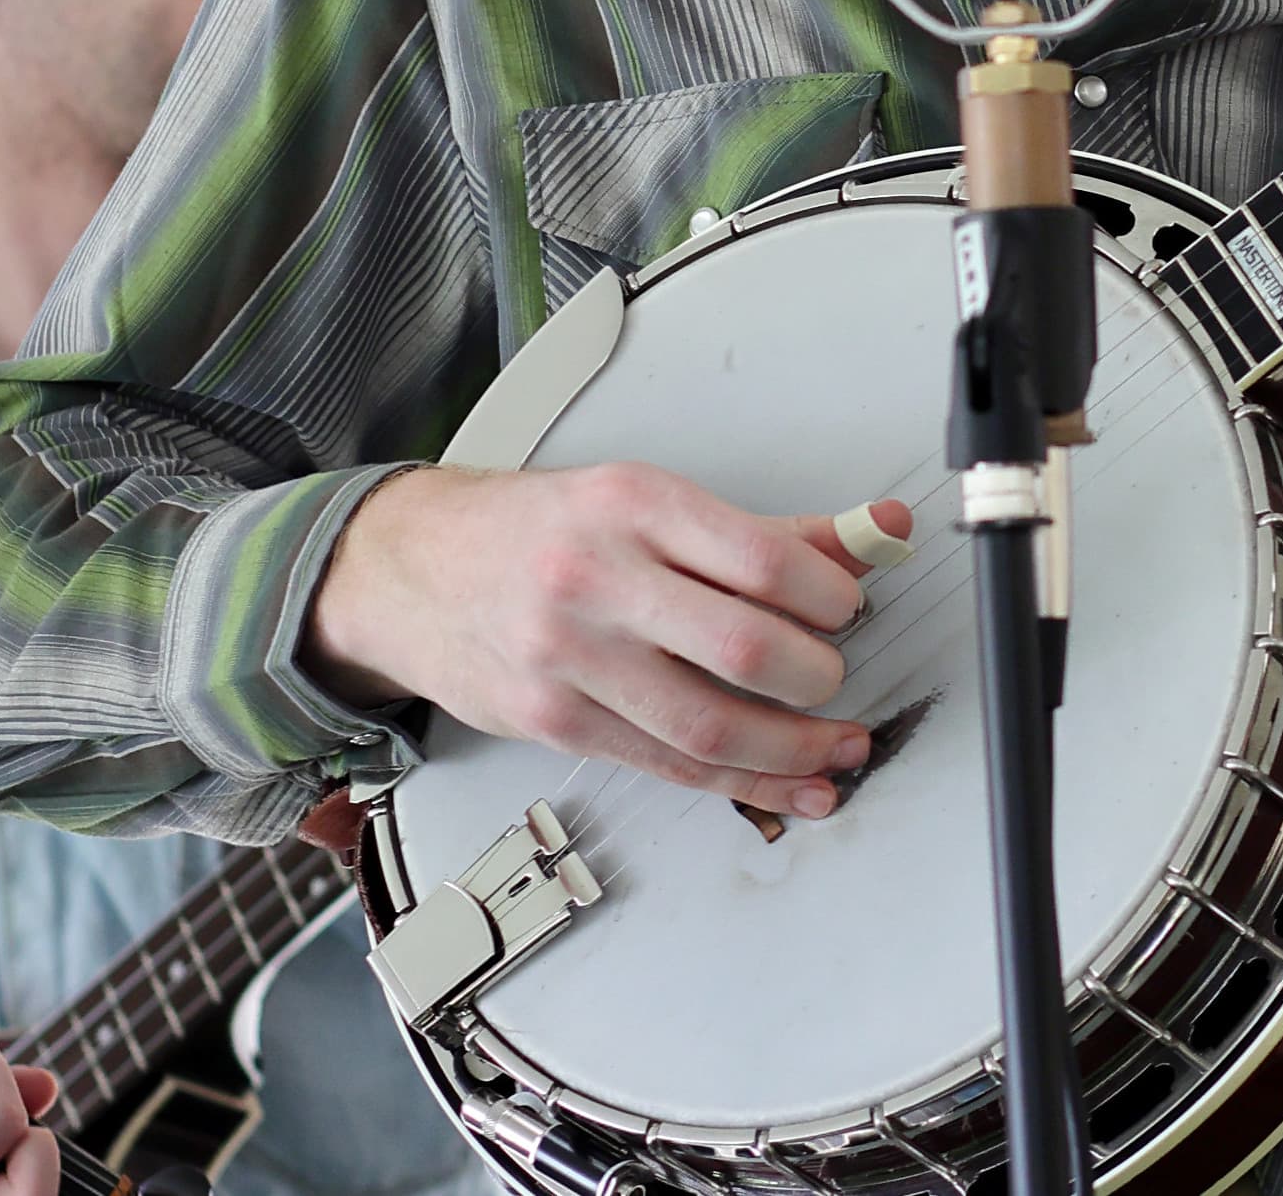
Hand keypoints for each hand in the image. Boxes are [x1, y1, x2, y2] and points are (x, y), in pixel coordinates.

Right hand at [307, 466, 912, 816]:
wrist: (406, 568)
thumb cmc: (535, 529)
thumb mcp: (643, 499)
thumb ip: (763, 531)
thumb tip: (876, 533)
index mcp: (633, 507)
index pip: (761, 559)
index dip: (830, 594)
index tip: (852, 604)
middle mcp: (598, 582)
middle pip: (742, 649)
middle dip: (818, 676)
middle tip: (839, 674)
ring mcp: (571, 661)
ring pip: (708, 725)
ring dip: (794, 748)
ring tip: (840, 747)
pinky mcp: (554, 724)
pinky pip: (667, 764)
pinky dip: (742, 783)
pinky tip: (789, 783)